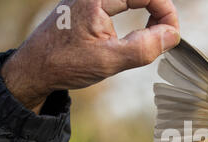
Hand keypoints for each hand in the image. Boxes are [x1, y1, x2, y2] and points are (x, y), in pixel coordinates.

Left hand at [1, 0, 179, 112]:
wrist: (35, 68)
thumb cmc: (65, 64)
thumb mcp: (109, 60)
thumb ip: (144, 48)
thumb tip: (172, 35)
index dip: (166, 12)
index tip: (172, 35)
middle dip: (160, 11)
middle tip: (167, 36)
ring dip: (150, 12)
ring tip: (156, 36)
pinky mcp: (90, 5)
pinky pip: (122, 2)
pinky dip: (138, 15)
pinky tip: (141, 32)